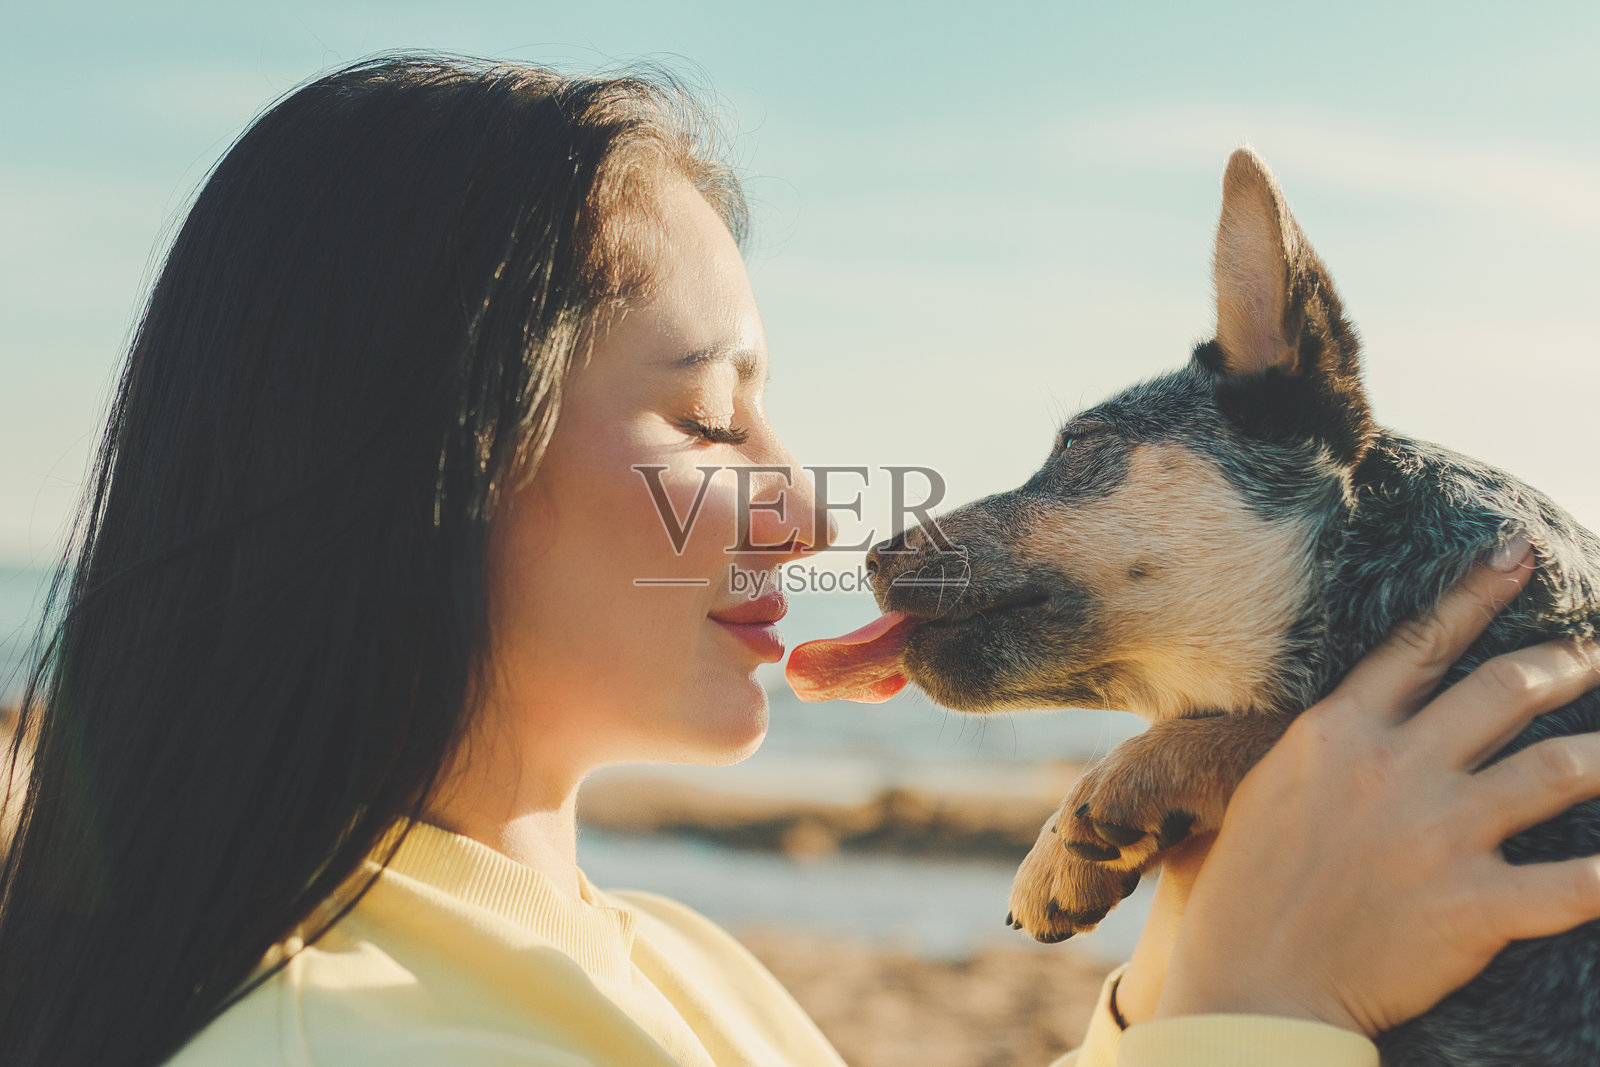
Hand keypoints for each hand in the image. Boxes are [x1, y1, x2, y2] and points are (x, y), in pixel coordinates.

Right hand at [1127, 536, 1599, 1035]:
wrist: (1250, 985)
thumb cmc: (1247, 890)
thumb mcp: (1268, 788)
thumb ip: (1326, 746)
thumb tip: (1364, 717)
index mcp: (1338, 734)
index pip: (1421, 644)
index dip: (1476, 594)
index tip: (1516, 556)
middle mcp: (1394, 769)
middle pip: (1504, 691)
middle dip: (1566, 663)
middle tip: (1594, 654)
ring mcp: (1438, 835)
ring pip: (1557, 770)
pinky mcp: (1475, 907)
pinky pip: (1578, 883)